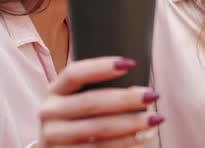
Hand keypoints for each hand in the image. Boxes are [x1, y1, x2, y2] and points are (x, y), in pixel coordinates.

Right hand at [39, 57, 163, 147]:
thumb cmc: (77, 119)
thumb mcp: (76, 100)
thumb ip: (98, 88)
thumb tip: (139, 84)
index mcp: (55, 91)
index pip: (74, 73)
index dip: (100, 67)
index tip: (130, 63)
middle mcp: (49, 112)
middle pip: (90, 102)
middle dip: (125, 98)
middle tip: (152, 95)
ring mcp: (53, 138)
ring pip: (97, 130)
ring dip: (130, 123)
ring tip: (154, 118)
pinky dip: (124, 142)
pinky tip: (142, 136)